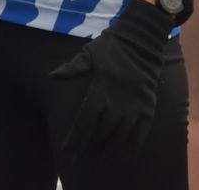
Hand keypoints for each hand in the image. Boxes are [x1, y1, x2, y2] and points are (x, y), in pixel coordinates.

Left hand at [47, 0, 172, 161]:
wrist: (142, 40)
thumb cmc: (112, 46)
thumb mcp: (88, 53)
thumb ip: (71, 68)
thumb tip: (51, 76)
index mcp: (100, 90)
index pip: (85, 121)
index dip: (76, 139)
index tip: (68, 152)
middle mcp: (117, 103)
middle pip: (101, 132)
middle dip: (90, 147)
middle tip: (81, 158)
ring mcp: (134, 107)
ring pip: (120, 135)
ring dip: (108, 149)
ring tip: (98, 158)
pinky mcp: (148, 107)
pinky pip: (141, 132)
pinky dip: (134, 146)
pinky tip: (126, 157)